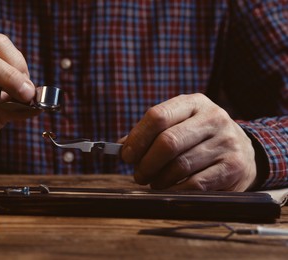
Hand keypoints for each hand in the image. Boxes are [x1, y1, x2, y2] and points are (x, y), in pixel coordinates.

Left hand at [121, 93, 256, 190]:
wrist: (244, 151)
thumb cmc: (201, 138)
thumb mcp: (180, 125)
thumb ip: (151, 133)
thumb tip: (121, 147)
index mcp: (194, 103)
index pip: (158, 116)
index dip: (137, 138)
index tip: (127, 155)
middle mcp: (213, 118)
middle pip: (168, 141)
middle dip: (146, 162)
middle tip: (139, 174)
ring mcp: (226, 142)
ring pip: (179, 165)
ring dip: (159, 179)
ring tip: (153, 182)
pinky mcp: (233, 167)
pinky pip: (195, 183)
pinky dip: (175, 189)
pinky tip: (170, 189)